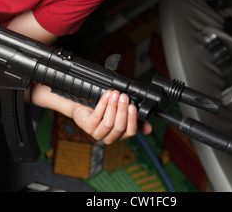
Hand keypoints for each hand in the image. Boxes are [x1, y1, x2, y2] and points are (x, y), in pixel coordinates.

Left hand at [31, 84, 151, 143]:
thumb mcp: (120, 113)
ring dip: (113, 106)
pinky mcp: (88, 127)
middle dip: (122, 110)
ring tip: (115, 94)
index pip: (130, 132)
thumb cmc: (104, 109)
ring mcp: (97, 134)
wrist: (83, 106)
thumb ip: (133, 119)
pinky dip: (103, 104)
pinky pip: (97, 116)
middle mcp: (109, 137)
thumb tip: (149, 129)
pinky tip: (106, 95)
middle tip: (124, 96)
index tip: (133, 106)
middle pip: (119, 127)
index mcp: (119, 135)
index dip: (132, 120)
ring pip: (109, 122)